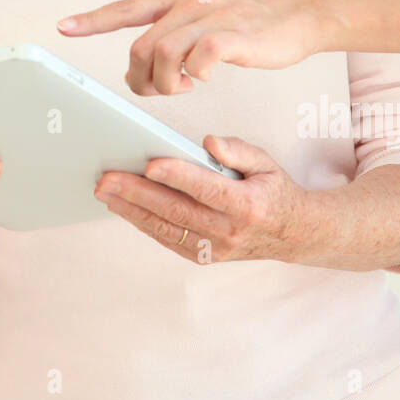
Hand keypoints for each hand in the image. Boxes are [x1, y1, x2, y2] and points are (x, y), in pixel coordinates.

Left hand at [58, 0, 323, 90]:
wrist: (297, 12)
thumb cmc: (248, 22)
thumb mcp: (203, 16)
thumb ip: (172, 35)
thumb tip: (142, 68)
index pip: (125, 8)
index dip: (93, 19)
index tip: (64, 26)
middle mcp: (187, 2)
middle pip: (140, 45)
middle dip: (140, 78)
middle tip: (157, 91)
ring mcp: (210, 16)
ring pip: (162, 53)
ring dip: (165, 82)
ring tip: (182, 88)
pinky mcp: (233, 34)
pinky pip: (199, 57)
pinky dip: (195, 74)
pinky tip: (203, 79)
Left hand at [93, 133, 307, 263]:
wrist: (293, 234)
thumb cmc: (273, 190)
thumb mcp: (266, 162)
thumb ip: (238, 149)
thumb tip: (208, 142)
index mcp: (247, 205)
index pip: (206, 189)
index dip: (177, 176)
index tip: (149, 163)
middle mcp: (229, 231)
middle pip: (176, 211)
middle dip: (137, 193)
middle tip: (106, 179)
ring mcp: (215, 249)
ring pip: (166, 228)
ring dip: (131, 210)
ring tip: (105, 193)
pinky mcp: (205, 257)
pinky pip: (168, 240)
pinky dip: (143, 224)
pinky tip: (123, 208)